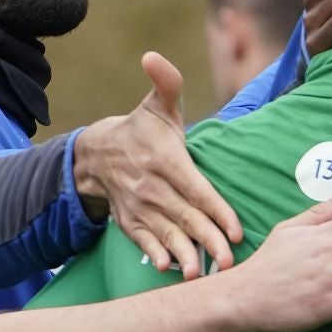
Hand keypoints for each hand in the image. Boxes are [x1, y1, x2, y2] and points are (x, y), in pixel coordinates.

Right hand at [75, 52, 242, 279]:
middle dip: (209, 240)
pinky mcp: (130, 223)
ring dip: (184, 255)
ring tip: (203, 274)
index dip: (216, 210)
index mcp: (165, 161)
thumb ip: (166, 84)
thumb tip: (153, 56)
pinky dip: (153, 255)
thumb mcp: (155, 106)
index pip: (196, 188)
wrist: (95, 156)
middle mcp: (151, 188)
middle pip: (185, 217)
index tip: (237, 229)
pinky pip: (143, 242)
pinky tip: (166, 270)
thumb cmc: (139, 130)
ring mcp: (139, 208)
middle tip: (231, 262)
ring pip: (166, 235)